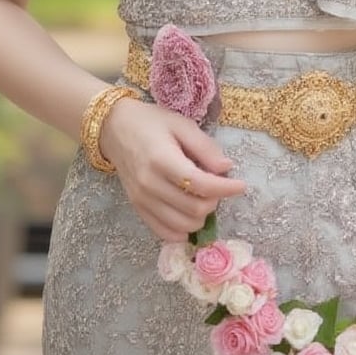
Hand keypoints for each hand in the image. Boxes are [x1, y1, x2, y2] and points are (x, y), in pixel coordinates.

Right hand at [99, 97, 246, 241]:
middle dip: (215, 201)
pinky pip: (164, 232)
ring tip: (204, 197)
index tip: (241, 185)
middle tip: (219, 186)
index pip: (201, 184)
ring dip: (201, 216)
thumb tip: (226, 168)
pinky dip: (183, 229)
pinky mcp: (137, 208)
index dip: (226, 188)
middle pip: (194, 209)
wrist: (115, 128)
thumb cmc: (151, 122)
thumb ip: (204, 147)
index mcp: (162, 159)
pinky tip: (190, 215)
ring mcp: (142, 200)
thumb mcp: (181, 124)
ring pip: (182, 225)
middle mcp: (150, 184)